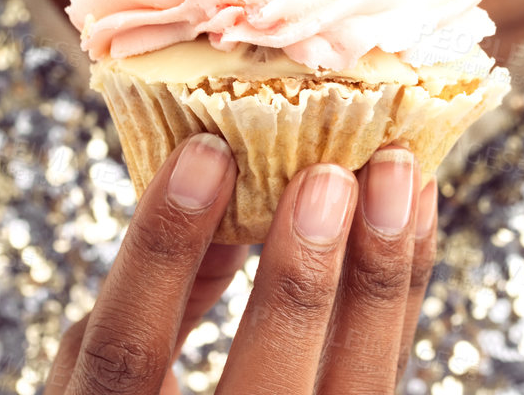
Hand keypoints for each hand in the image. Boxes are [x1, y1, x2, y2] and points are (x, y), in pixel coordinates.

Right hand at [46, 133, 438, 394]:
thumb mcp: (108, 364)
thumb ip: (148, 289)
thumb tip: (219, 172)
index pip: (126, 356)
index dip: (160, 254)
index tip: (204, 153)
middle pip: (263, 392)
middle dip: (300, 281)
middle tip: (328, 176)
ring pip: (354, 390)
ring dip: (381, 275)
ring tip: (399, 175)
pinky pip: (384, 372)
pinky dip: (404, 288)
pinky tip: (415, 211)